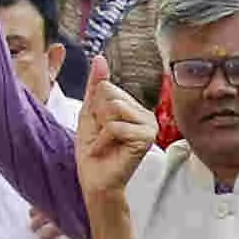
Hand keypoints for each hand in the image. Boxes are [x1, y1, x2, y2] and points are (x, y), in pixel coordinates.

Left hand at [74, 73, 156, 207]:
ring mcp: (149, 126)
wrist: (95, 180)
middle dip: (97, 116)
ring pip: (113, 107)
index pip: (107, 87)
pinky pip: (115, 126)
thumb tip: (100, 58)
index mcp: (134, 107)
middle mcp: (146, 114)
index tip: (99, 127)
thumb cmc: (93, 150)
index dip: (94, 108)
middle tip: (102, 137)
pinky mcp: (145, 138)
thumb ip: (95, 86)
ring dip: (101, 128)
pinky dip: (103, 139)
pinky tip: (108, 150)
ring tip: (105, 142)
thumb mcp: (90, 113)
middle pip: (110, 94)